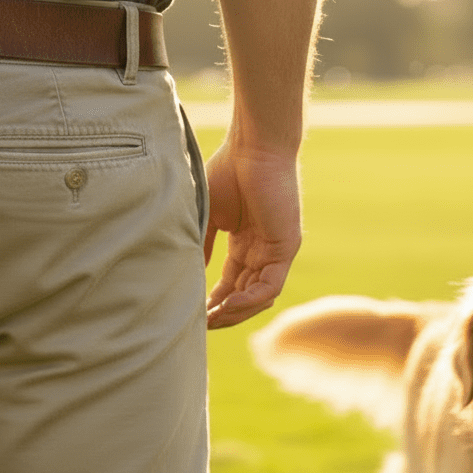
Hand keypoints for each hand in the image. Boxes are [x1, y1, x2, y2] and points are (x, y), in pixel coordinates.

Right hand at [204, 141, 301, 328]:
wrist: (253, 147)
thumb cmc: (228, 170)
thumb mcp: (207, 216)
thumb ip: (200, 245)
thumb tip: (186, 273)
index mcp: (245, 246)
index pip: (231, 286)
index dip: (214, 303)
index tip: (195, 316)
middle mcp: (262, 253)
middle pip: (245, 297)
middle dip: (223, 314)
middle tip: (202, 325)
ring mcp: (276, 252)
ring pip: (259, 297)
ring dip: (236, 311)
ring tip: (213, 318)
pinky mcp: (286, 248)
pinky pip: (270, 285)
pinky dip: (250, 299)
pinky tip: (229, 304)